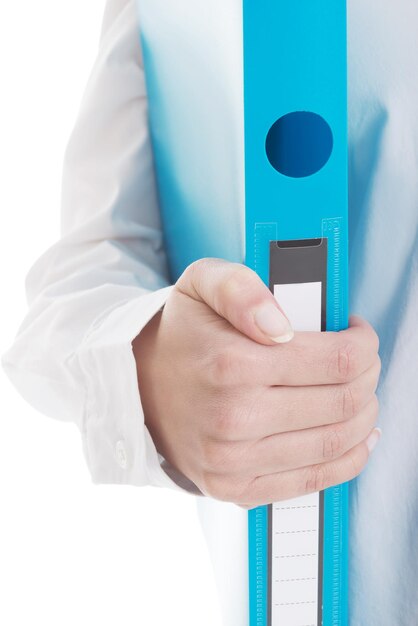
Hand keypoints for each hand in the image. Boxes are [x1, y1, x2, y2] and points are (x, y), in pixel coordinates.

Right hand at [132, 258, 380, 508]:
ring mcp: (235, 460)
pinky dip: (349, 458)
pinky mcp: (237, 487)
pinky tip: (356, 438)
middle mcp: (235, 418)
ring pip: (338, 441)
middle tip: (361, 362)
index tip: (358, 334)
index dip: (364, 344)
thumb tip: (280, 325)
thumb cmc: (183, 334)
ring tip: (359, 393)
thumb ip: (241, 288)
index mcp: (232, 362)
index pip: (339, 359)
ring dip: (364, 414)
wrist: (140, 387)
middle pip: (346, 401)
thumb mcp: (202, 284)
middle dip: (368, 376)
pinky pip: (315, 480)